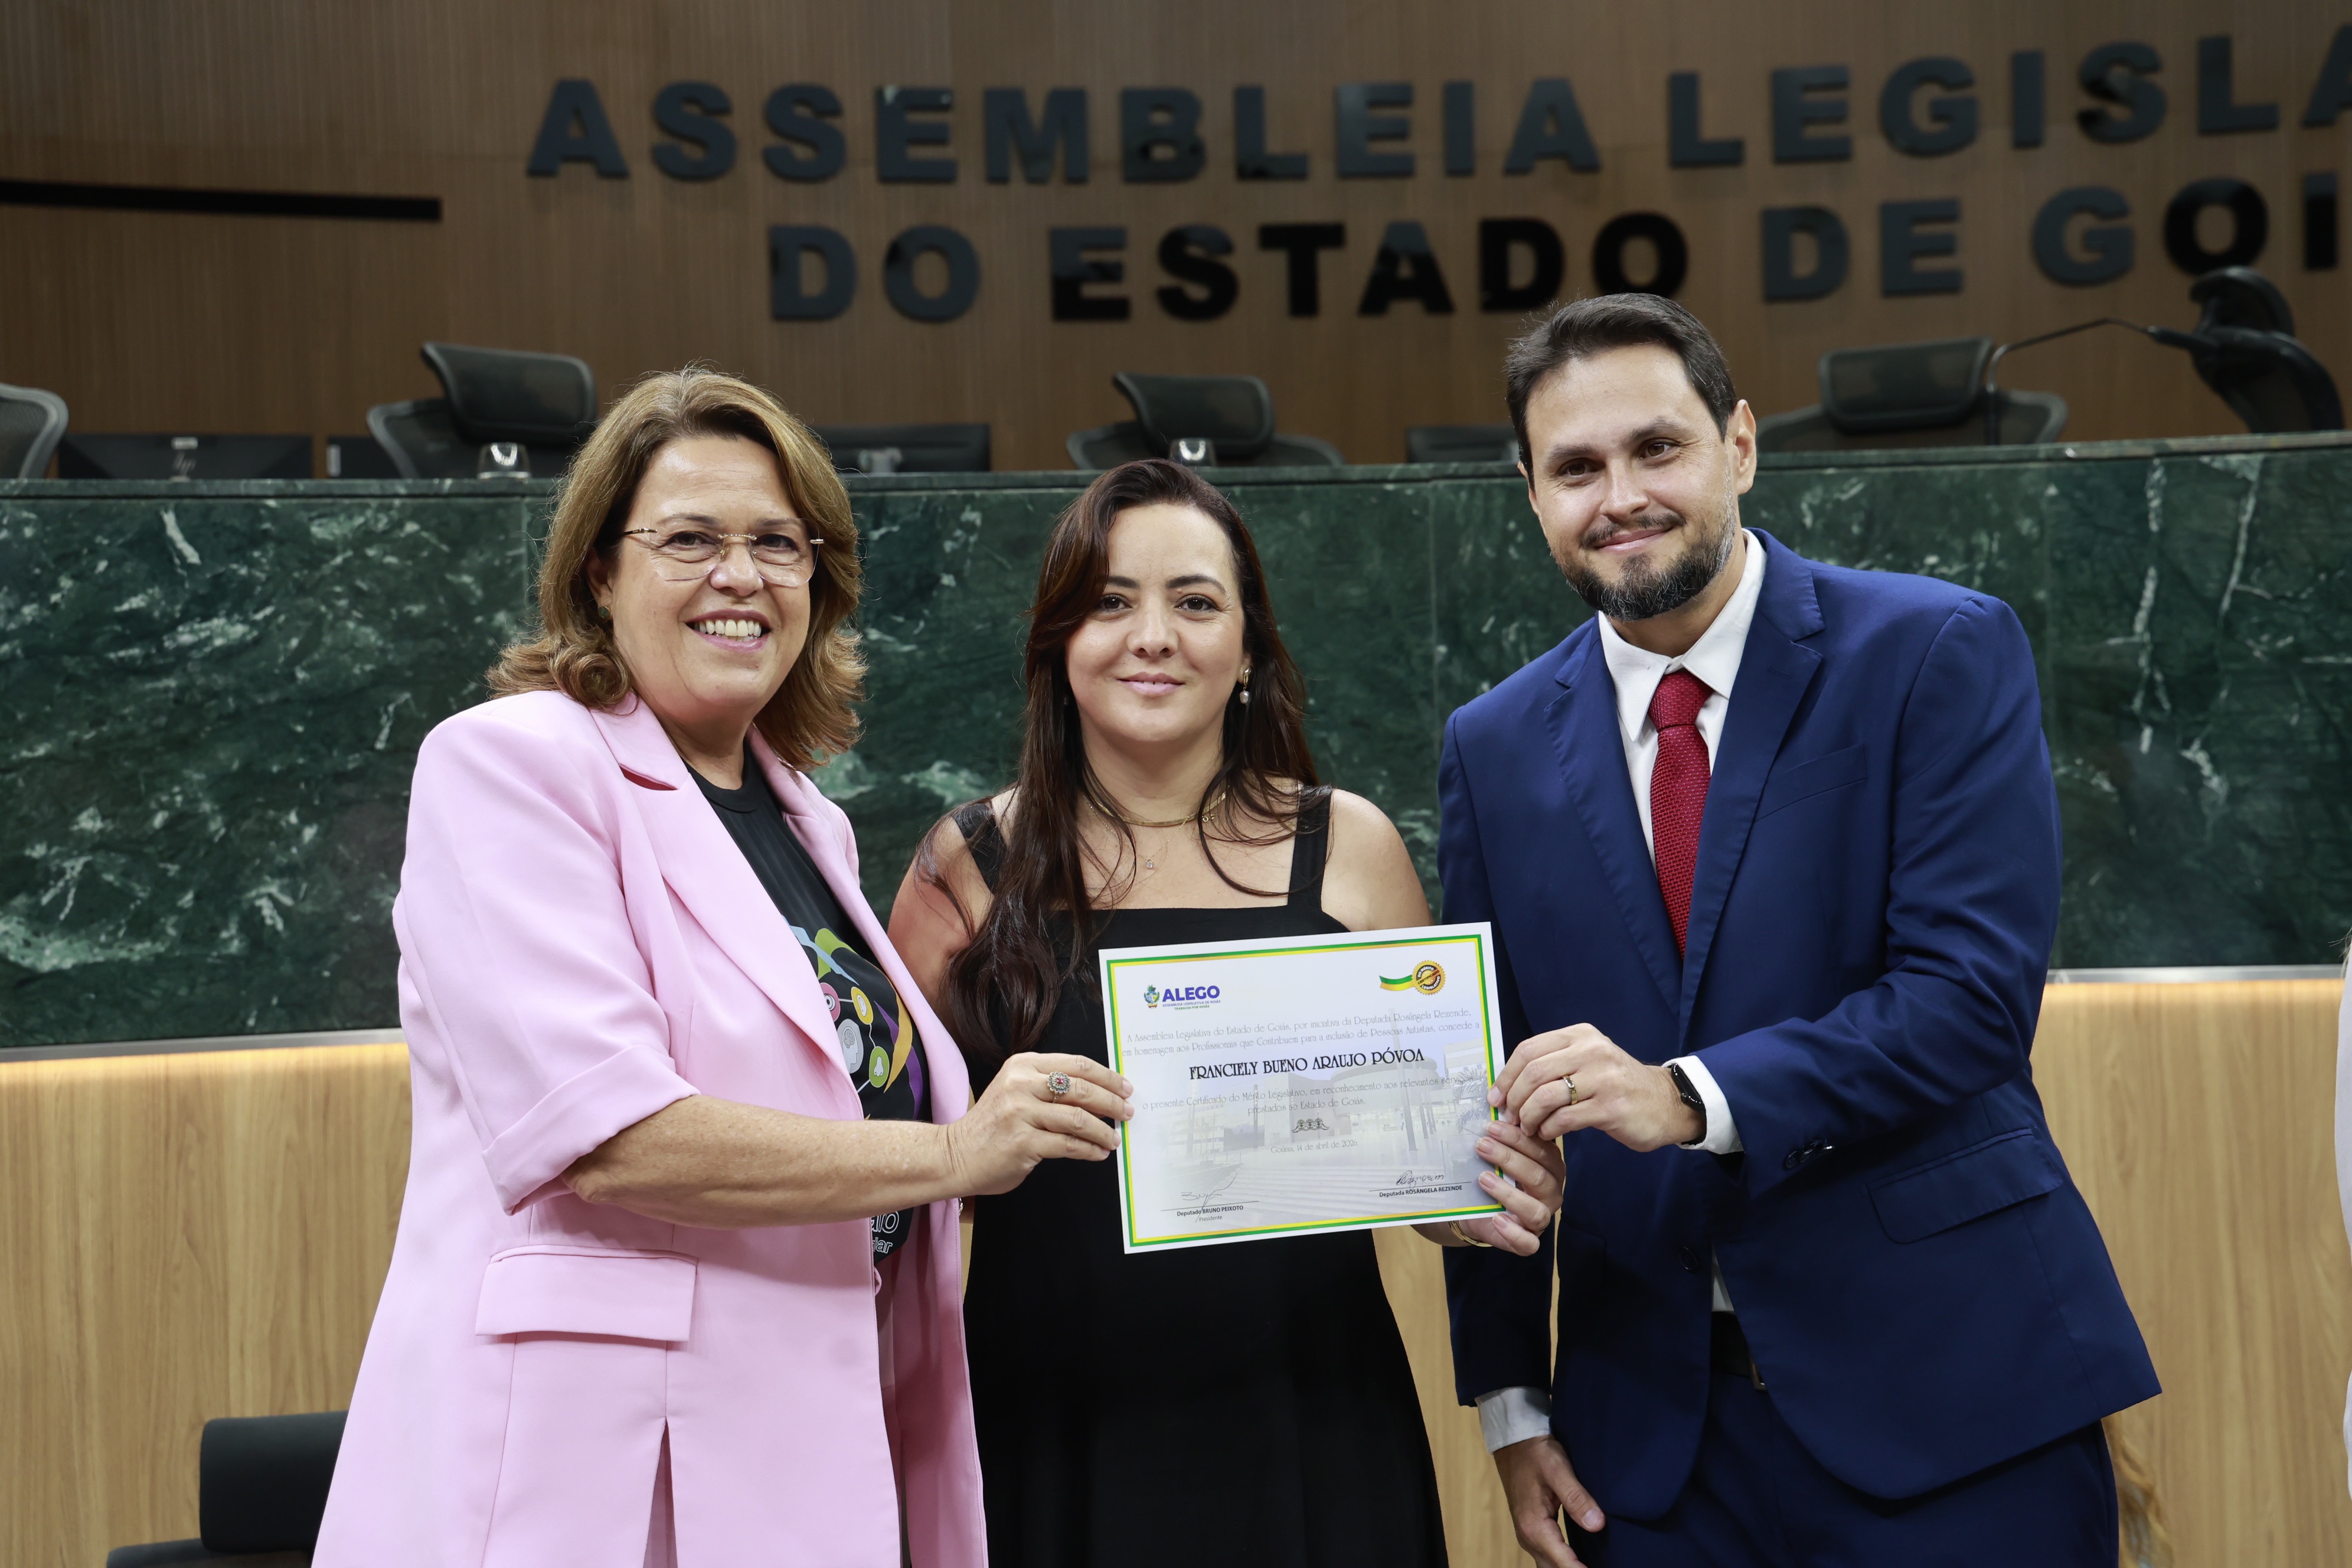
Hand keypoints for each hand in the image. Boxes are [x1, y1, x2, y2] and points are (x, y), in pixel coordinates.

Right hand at [944, 1052, 1131, 1195]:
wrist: (955, 1154)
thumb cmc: (992, 1125)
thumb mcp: (1015, 1090)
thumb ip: (1049, 1086)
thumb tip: (1099, 1093)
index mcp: (1022, 1065)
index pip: (1076, 1064)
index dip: (1107, 1077)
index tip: (1124, 1087)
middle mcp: (1021, 1084)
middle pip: (1082, 1088)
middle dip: (1111, 1102)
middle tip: (1127, 1112)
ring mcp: (1020, 1113)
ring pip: (1078, 1118)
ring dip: (1103, 1130)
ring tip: (1113, 1138)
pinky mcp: (1022, 1143)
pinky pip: (1068, 1145)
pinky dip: (1089, 1149)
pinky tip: (1098, 1152)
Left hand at [1422, 1121, 1564, 1254]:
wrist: (1475, 1209)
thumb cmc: (1491, 1174)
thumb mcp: (1495, 1155)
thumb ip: (1499, 1138)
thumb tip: (1488, 1111)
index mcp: (1549, 1165)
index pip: (1541, 1149)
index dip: (1517, 1137)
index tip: (1491, 1126)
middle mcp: (1551, 1191)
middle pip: (1539, 1176)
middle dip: (1509, 1159)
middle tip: (1482, 1145)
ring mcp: (1542, 1217)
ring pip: (1536, 1210)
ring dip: (1508, 1193)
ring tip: (1483, 1178)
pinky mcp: (1528, 1240)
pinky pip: (1529, 1242)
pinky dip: (1513, 1232)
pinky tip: (1497, 1219)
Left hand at [1493, 1025, 1700, 1150]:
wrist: (1665, 1103)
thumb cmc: (1617, 1084)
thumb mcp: (1587, 1060)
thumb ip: (1553, 1063)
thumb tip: (1507, 1083)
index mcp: (1581, 1035)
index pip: (1529, 1049)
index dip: (1506, 1075)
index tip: (1495, 1096)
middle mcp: (1592, 1051)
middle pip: (1533, 1072)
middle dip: (1514, 1098)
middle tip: (1509, 1116)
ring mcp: (1603, 1079)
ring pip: (1545, 1096)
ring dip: (1529, 1117)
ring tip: (1528, 1127)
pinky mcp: (1611, 1107)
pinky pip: (1564, 1119)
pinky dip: (1548, 1129)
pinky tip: (1548, 1133)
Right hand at [1495, 1435, 1603, 1566]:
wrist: (1514, 1443)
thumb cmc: (1536, 1454)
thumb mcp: (1558, 1470)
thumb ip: (1577, 1498)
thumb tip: (1597, 1525)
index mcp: (1534, 1526)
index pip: (1563, 1562)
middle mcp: (1528, 1536)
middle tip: (1605, 1566)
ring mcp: (1527, 1535)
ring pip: (1550, 1565)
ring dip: (1569, 1567)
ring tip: (1593, 1564)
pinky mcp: (1531, 1530)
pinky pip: (1548, 1556)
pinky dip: (1563, 1562)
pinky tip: (1578, 1560)